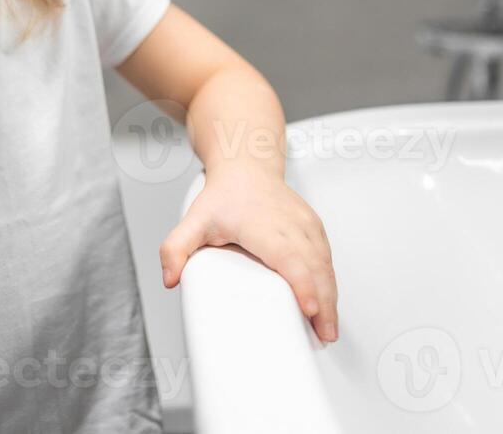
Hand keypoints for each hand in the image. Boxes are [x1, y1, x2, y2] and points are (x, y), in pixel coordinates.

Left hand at [160, 165, 338, 343]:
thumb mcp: (194, 221)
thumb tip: (170, 278)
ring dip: (331, 296)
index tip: (310, 310)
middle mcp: (291, 225)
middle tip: (325, 335)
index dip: (303, 285)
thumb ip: (176, 249)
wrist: (247, 167)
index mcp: (265, 227)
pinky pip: (327, 258)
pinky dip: (330, 282)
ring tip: (328, 328)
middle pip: (315, 268)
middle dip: (324, 304)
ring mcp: (306, 226)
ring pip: (325, 264)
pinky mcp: (314, 228)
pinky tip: (328, 302)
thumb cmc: (226, 195)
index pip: (290, 258)